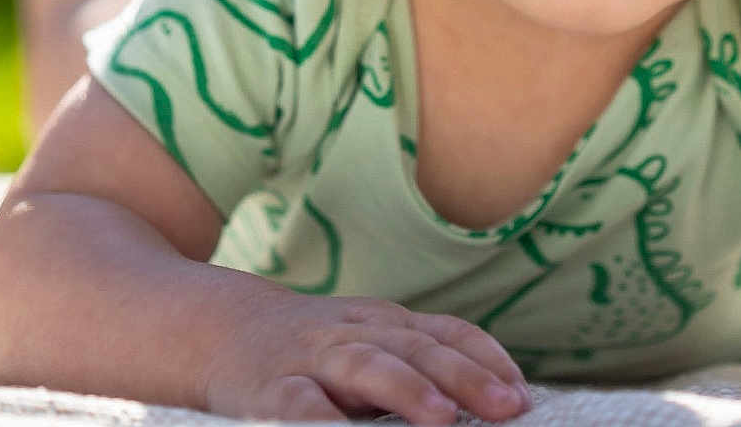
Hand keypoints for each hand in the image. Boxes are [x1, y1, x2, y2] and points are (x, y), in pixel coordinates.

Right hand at [203, 290, 532, 423]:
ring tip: (443, 419)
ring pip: (366, 366)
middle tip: (509, 408)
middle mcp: (354, 334)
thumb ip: (416, 365)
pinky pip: (299, 405)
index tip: (522, 395)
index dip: (486, 359)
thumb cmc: (312, 352)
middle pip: (417, 348)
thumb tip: (494, 403)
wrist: (217, 330)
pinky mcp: (270, 390)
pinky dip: (322, 420)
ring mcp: (312, 359)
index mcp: (383, 323)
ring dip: (407, 390)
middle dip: (466, 377)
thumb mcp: (367, 345)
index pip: (444, 332)